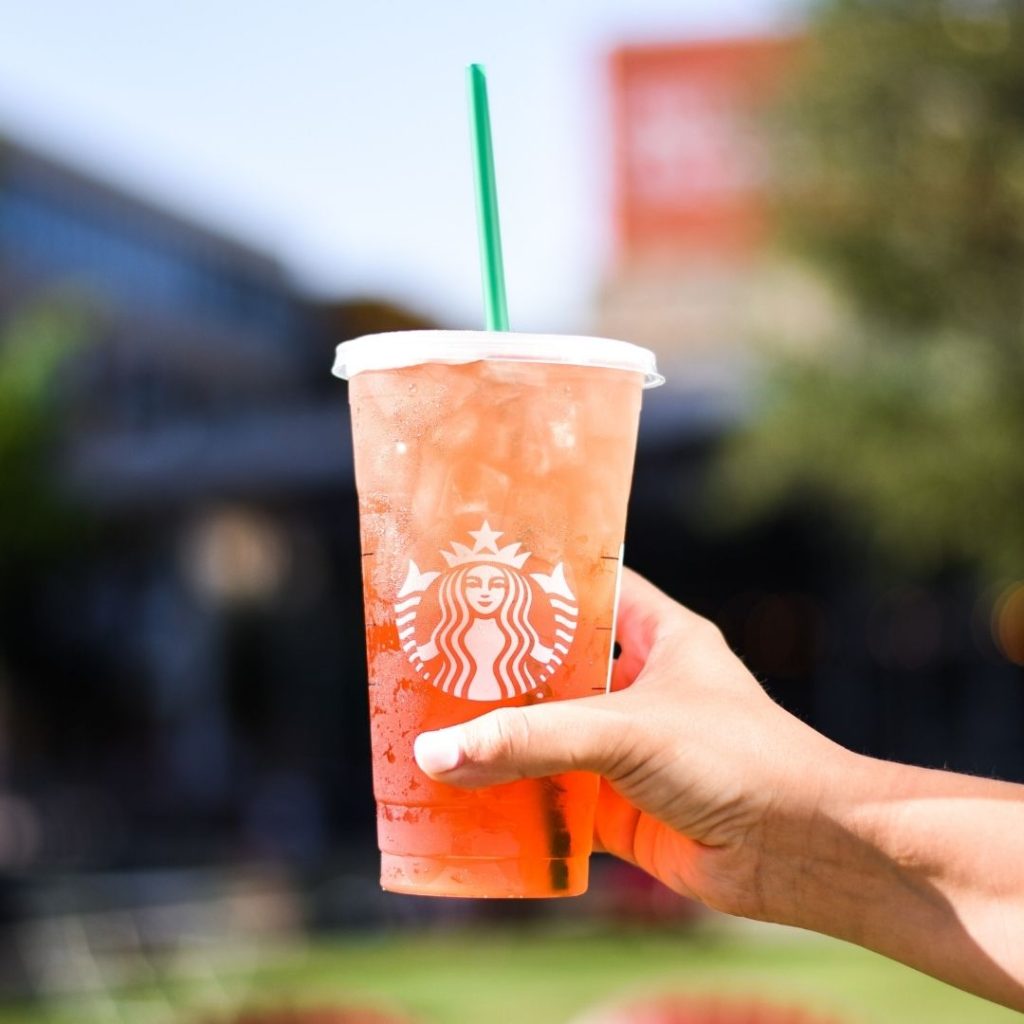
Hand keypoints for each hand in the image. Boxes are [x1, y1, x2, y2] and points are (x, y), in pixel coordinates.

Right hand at [413, 568, 849, 919]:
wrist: (804, 852)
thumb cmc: (736, 758)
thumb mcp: (627, 730)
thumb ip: (532, 739)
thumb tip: (436, 753)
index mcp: (659, 637)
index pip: (587, 590)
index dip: (534, 584)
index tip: (471, 580)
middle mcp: (641, 688)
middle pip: (556, 671)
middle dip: (499, 675)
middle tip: (430, 665)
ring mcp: (629, 750)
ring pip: (549, 739)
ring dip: (501, 743)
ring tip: (429, 732)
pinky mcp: (622, 809)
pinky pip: (555, 801)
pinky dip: (516, 806)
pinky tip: (464, 805)